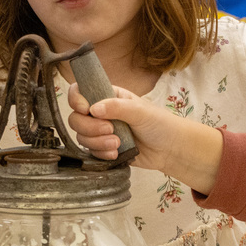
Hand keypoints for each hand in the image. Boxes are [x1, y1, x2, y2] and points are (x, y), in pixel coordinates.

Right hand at [67, 83, 221, 194]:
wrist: (170, 149)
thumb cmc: (159, 123)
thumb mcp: (140, 110)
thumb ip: (116, 107)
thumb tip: (93, 109)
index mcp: (107, 96)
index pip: (80, 92)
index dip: (76, 100)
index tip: (86, 109)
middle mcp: (101, 113)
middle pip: (76, 118)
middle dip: (90, 127)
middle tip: (110, 130)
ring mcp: (101, 132)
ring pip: (81, 136)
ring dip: (97, 142)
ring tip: (117, 144)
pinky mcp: (104, 149)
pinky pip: (91, 152)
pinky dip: (101, 154)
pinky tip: (116, 153)